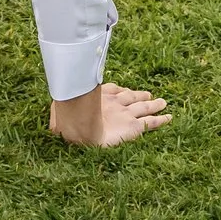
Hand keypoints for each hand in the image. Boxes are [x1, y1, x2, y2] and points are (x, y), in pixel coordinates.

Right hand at [49, 81, 171, 147]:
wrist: (81, 128)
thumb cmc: (69, 121)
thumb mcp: (61, 117)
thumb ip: (59, 122)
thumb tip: (51, 129)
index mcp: (99, 97)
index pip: (113, 91)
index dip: (120, 91)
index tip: (125, 91)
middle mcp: (115, 102)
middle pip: (132, 96)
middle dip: (140, 95)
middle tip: (148, 95)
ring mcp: (127, 114)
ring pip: (145, 106)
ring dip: (155, 104)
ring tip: (163, 102)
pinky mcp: (136, 127)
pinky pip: (152, 122)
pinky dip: (162, 119)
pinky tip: (170, 118)